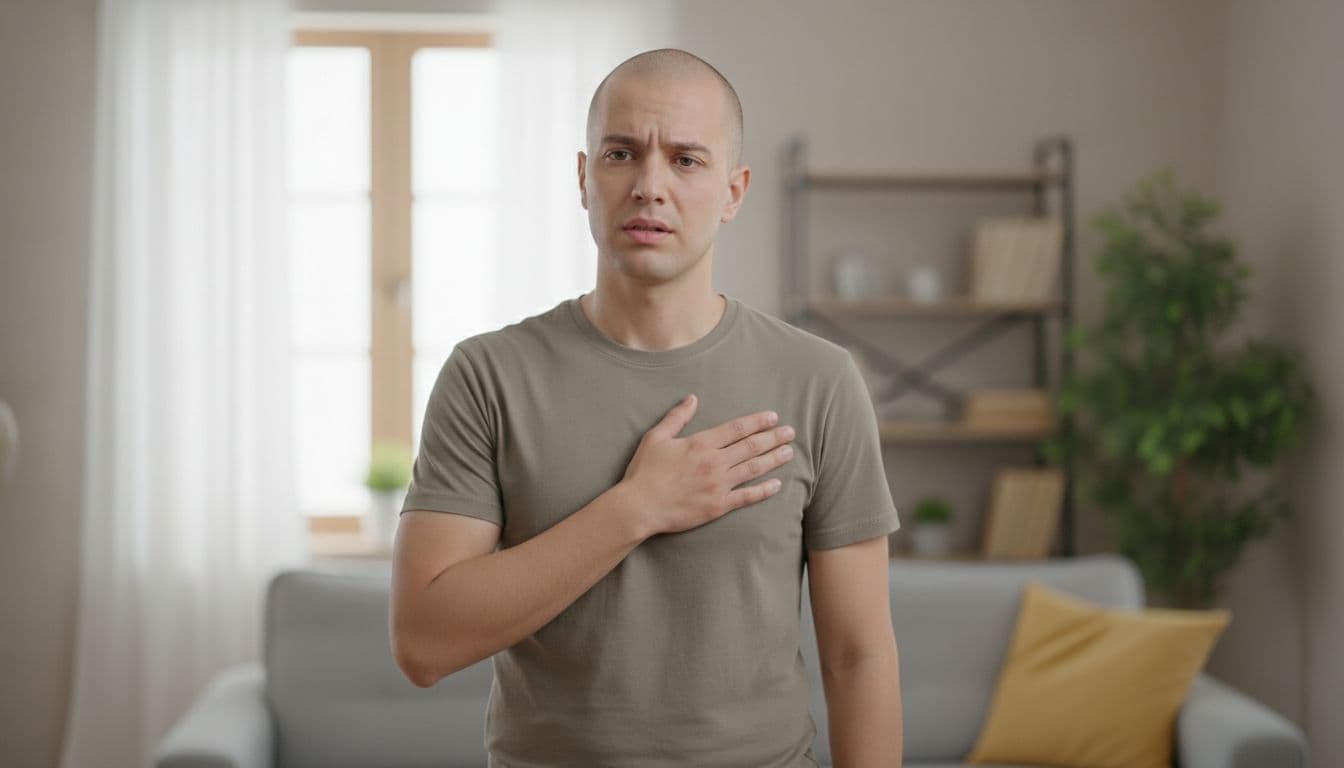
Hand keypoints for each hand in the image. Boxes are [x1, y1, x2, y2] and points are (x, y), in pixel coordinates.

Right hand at [620, 394, 795, 535]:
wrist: (639, 506)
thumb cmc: (644, 471)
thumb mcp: (656, 437)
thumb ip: (677, 417)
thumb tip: (692, 398)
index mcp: (701, 443)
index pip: (737, 428)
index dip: (757, 422)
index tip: (773, 417)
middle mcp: (714, 462)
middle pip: (751, 446)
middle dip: (773, 438)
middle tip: (790, 432)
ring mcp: (718, 485)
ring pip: (754, 468)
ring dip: (774, 459)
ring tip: (789, 452)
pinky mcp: (718, 506)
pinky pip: (747, 497)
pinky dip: (764, 490)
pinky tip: (777, 484)